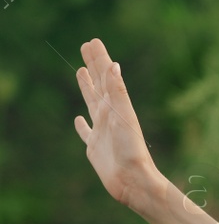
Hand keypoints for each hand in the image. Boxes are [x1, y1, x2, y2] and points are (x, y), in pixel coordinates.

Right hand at [73, 38, 162, 210]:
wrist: (134, 181)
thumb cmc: (131, 151)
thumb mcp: (123, 117)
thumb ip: (118, 92)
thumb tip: (114, 65)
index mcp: (117, 106)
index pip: (107, 76)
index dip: (99, 59)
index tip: (93, 42)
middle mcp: (110, 115)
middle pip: (99, 84)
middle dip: (93, 65)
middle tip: (86, 47)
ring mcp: (102, 131)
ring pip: (91, 102)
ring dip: (87, 87)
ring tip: (81, 72)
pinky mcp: (95, 147)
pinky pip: (85, 132)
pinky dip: (81, 125)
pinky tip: (78, 119)